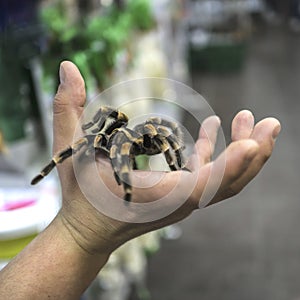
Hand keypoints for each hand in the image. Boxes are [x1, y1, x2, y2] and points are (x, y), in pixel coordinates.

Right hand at [54, 61, 280, 255]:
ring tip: (248, 118)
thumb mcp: (70, 151)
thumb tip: (66, 66)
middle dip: (253, 154)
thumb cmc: (80, 196)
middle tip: (270, 124)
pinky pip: (206, 176)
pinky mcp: (179, 196)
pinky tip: (213, 129)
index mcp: (156, 196)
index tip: (254, 143)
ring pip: (223, 181)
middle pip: (227, 184)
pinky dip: (214, 153)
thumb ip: (67, 109)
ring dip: (240, 152)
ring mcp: (182, 201)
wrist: (88, 232)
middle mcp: (177, 202)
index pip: (203, 186)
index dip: (230, 166)